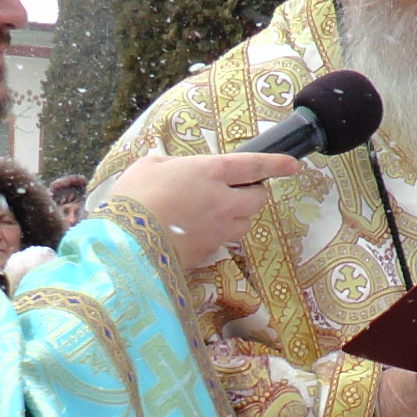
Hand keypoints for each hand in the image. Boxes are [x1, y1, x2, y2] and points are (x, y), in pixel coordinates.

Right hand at [113, 152, 299, 268]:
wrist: (124, 243)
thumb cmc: (133, 198)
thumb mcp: (149, 167)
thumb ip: (172, 165)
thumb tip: (177, 170)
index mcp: (210, 171)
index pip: (254, 166)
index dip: (276, 165)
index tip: (292, 166)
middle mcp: (222, 200)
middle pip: (258, 198)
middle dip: (253, 193)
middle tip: (237, 191)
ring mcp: (219, 229)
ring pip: (245, 223)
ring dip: (237, 216)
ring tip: (213, 212)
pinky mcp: (210, 251)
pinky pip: (224, 241)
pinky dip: (217, 235)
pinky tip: (195, 232)